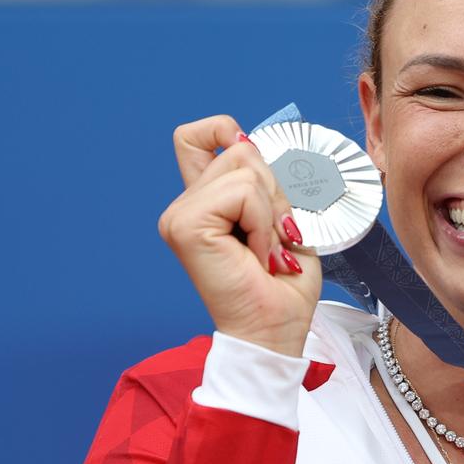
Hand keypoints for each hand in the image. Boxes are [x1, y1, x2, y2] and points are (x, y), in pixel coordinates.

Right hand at [159, 115, 321, 356]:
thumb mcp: (282, 221)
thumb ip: (262, 182)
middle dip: (274, 191)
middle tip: (273, 240)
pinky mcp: (186, 225)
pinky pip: (243, 192)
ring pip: (245, 168)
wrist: (275, 331)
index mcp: (203, 203)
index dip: (225, 131)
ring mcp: (180, 215)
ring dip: (271, 212)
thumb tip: (250, 140)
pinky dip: (263, 223)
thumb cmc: (282, 287)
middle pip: (239, 148)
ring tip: (266, 251)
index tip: (257, 178)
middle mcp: (185, 206)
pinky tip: (257, 257)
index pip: (195, 136)